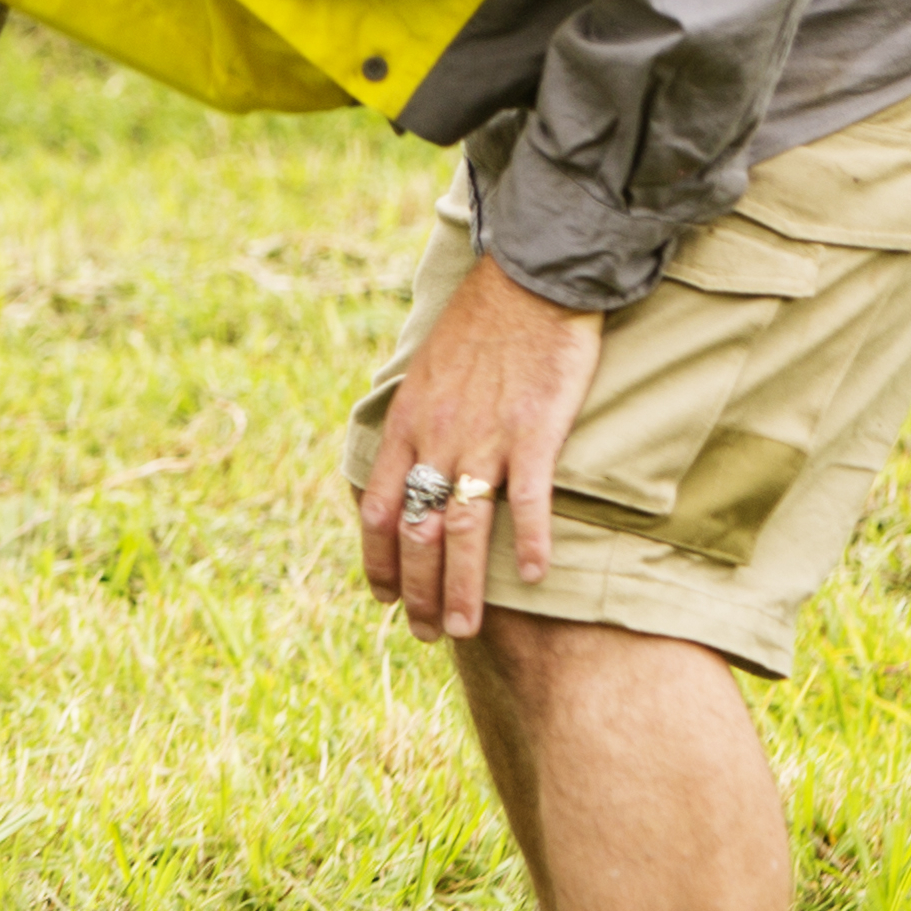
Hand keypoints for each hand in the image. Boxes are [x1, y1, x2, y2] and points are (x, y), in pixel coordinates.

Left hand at [357, 249, 604, 640]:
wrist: (528, 277)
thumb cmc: (481, 324)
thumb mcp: (428, 372)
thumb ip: (420, 421)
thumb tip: (413, 462)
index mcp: (405, 425)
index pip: (375, 508)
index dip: (377, 559)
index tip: (385, 597)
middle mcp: (436, 438)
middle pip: (414, 532)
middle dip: (418, 590)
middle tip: (429, 633)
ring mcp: (484, 438)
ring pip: (462, 529)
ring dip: (463, 586)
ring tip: (466, 629)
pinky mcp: (534, 431)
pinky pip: (530, 499)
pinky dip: (532, 541)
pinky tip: (534, 578)